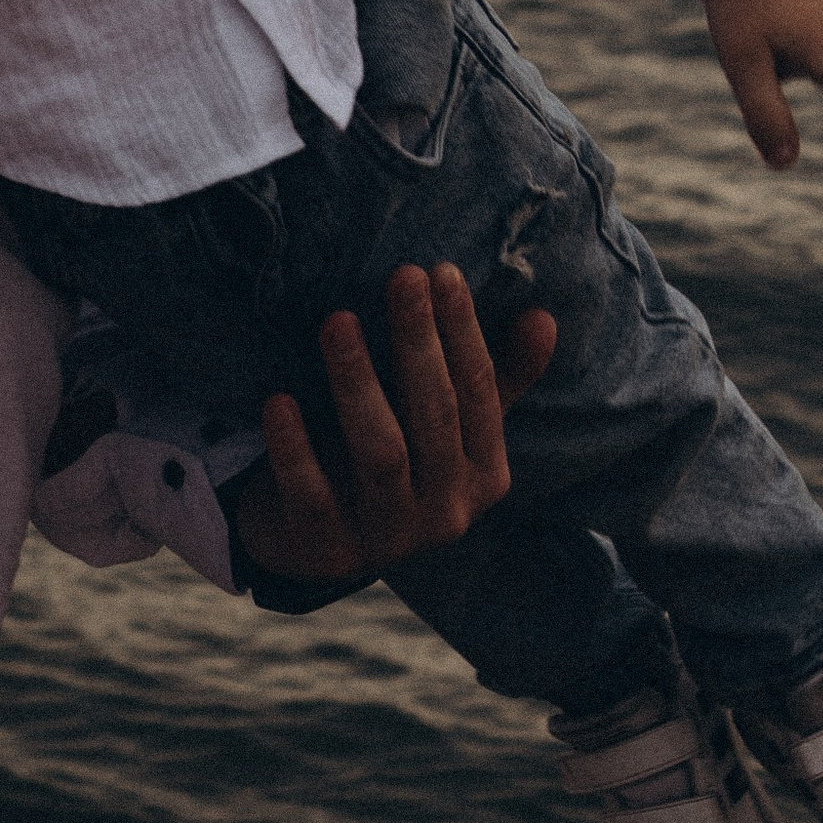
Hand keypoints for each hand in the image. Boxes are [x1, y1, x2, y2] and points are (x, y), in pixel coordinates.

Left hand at [232, 260, 557, 582]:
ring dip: (358, 383)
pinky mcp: (327, 551)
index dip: (463, 331)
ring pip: (381, 454)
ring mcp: (388, 537)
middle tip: (402, 275)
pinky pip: (312, 498)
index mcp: (484, 476)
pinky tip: (278, 401)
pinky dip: (296, 451)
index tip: (441, 271)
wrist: (319, 540)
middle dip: (418, 342)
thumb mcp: (452, 424)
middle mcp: (446, 513)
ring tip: (336, 320)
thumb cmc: (398, 459)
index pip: (480, 393)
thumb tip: (544, 317)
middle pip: (435, 416)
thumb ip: (498, 377)